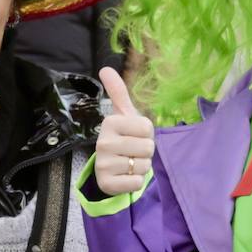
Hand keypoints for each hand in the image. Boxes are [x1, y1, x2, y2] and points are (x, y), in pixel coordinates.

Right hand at [95, 67, 154, 194]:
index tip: (134, 136)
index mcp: (110, 123)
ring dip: (141, 167)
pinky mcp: (107, 183)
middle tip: (132, 152)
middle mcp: (104, 142)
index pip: (147, 128)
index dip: (147, 134)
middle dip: (145, 152)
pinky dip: (136, 182)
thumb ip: (118, 92)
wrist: (110, 170)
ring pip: (143, 165)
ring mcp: (104, 164)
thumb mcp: (123, 116)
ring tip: (128, 164)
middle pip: (148, 147)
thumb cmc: (123, 138)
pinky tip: (125, 177)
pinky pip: (137, 182)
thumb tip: (105, 68)